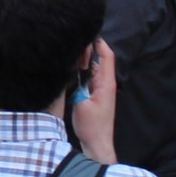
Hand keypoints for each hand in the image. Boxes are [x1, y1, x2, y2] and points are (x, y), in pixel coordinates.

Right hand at [69, 40, 119, 163]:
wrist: (96, 144)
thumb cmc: (91, 126)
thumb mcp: (82, 102)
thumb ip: (80, 82)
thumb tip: (77, 65)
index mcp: (106, 83)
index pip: (106, 55)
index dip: (98, 42)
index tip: (86, 32)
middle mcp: (105, 83)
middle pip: (98, 59)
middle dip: (87, 49)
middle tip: (72, 41)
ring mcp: (100, 89)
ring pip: (92, 68)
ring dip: (82, 60)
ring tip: (69, 51)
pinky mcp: (93, 95)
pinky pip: (88, 78)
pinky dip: (80, 71)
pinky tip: (70, 68)